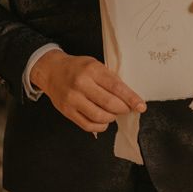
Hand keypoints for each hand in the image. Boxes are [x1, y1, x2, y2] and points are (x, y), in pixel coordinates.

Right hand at [30, 50, 146, 133]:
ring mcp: (72, 99)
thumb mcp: (96, 65)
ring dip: (112, 118)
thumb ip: (110, 79)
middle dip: (123, 109)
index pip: (116, 87)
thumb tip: (129, 97)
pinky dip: (100, 126)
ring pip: (99, 116)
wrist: (52, 71)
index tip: (141, 106)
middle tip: (127, 108)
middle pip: (109, 103)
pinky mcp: (67, 111)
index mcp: (92, 70)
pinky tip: (103, 121)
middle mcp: (81, 84)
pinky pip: (87, 125)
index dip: (131, 98)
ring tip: (113, 113)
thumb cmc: (78, 68)